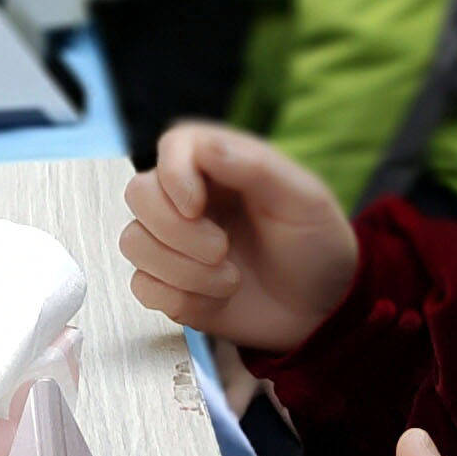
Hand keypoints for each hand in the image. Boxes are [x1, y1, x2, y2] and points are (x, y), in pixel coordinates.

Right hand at [120, 122, 358, 352]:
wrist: (322, 309)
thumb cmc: (317, 246)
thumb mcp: (304, 200)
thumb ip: (255, 167)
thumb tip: (206, 146)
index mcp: (221, 167)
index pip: (173, 147)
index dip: (173, 175)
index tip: (196, 207)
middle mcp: (189, 200)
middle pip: (139, 193)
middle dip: (175, 230)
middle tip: (221, 250)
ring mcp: (174, 243)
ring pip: (134, 243)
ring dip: (183, 270)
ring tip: (230, 281)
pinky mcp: (168, 284)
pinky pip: (143, 287)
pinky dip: (180, 298)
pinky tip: (216, 300)